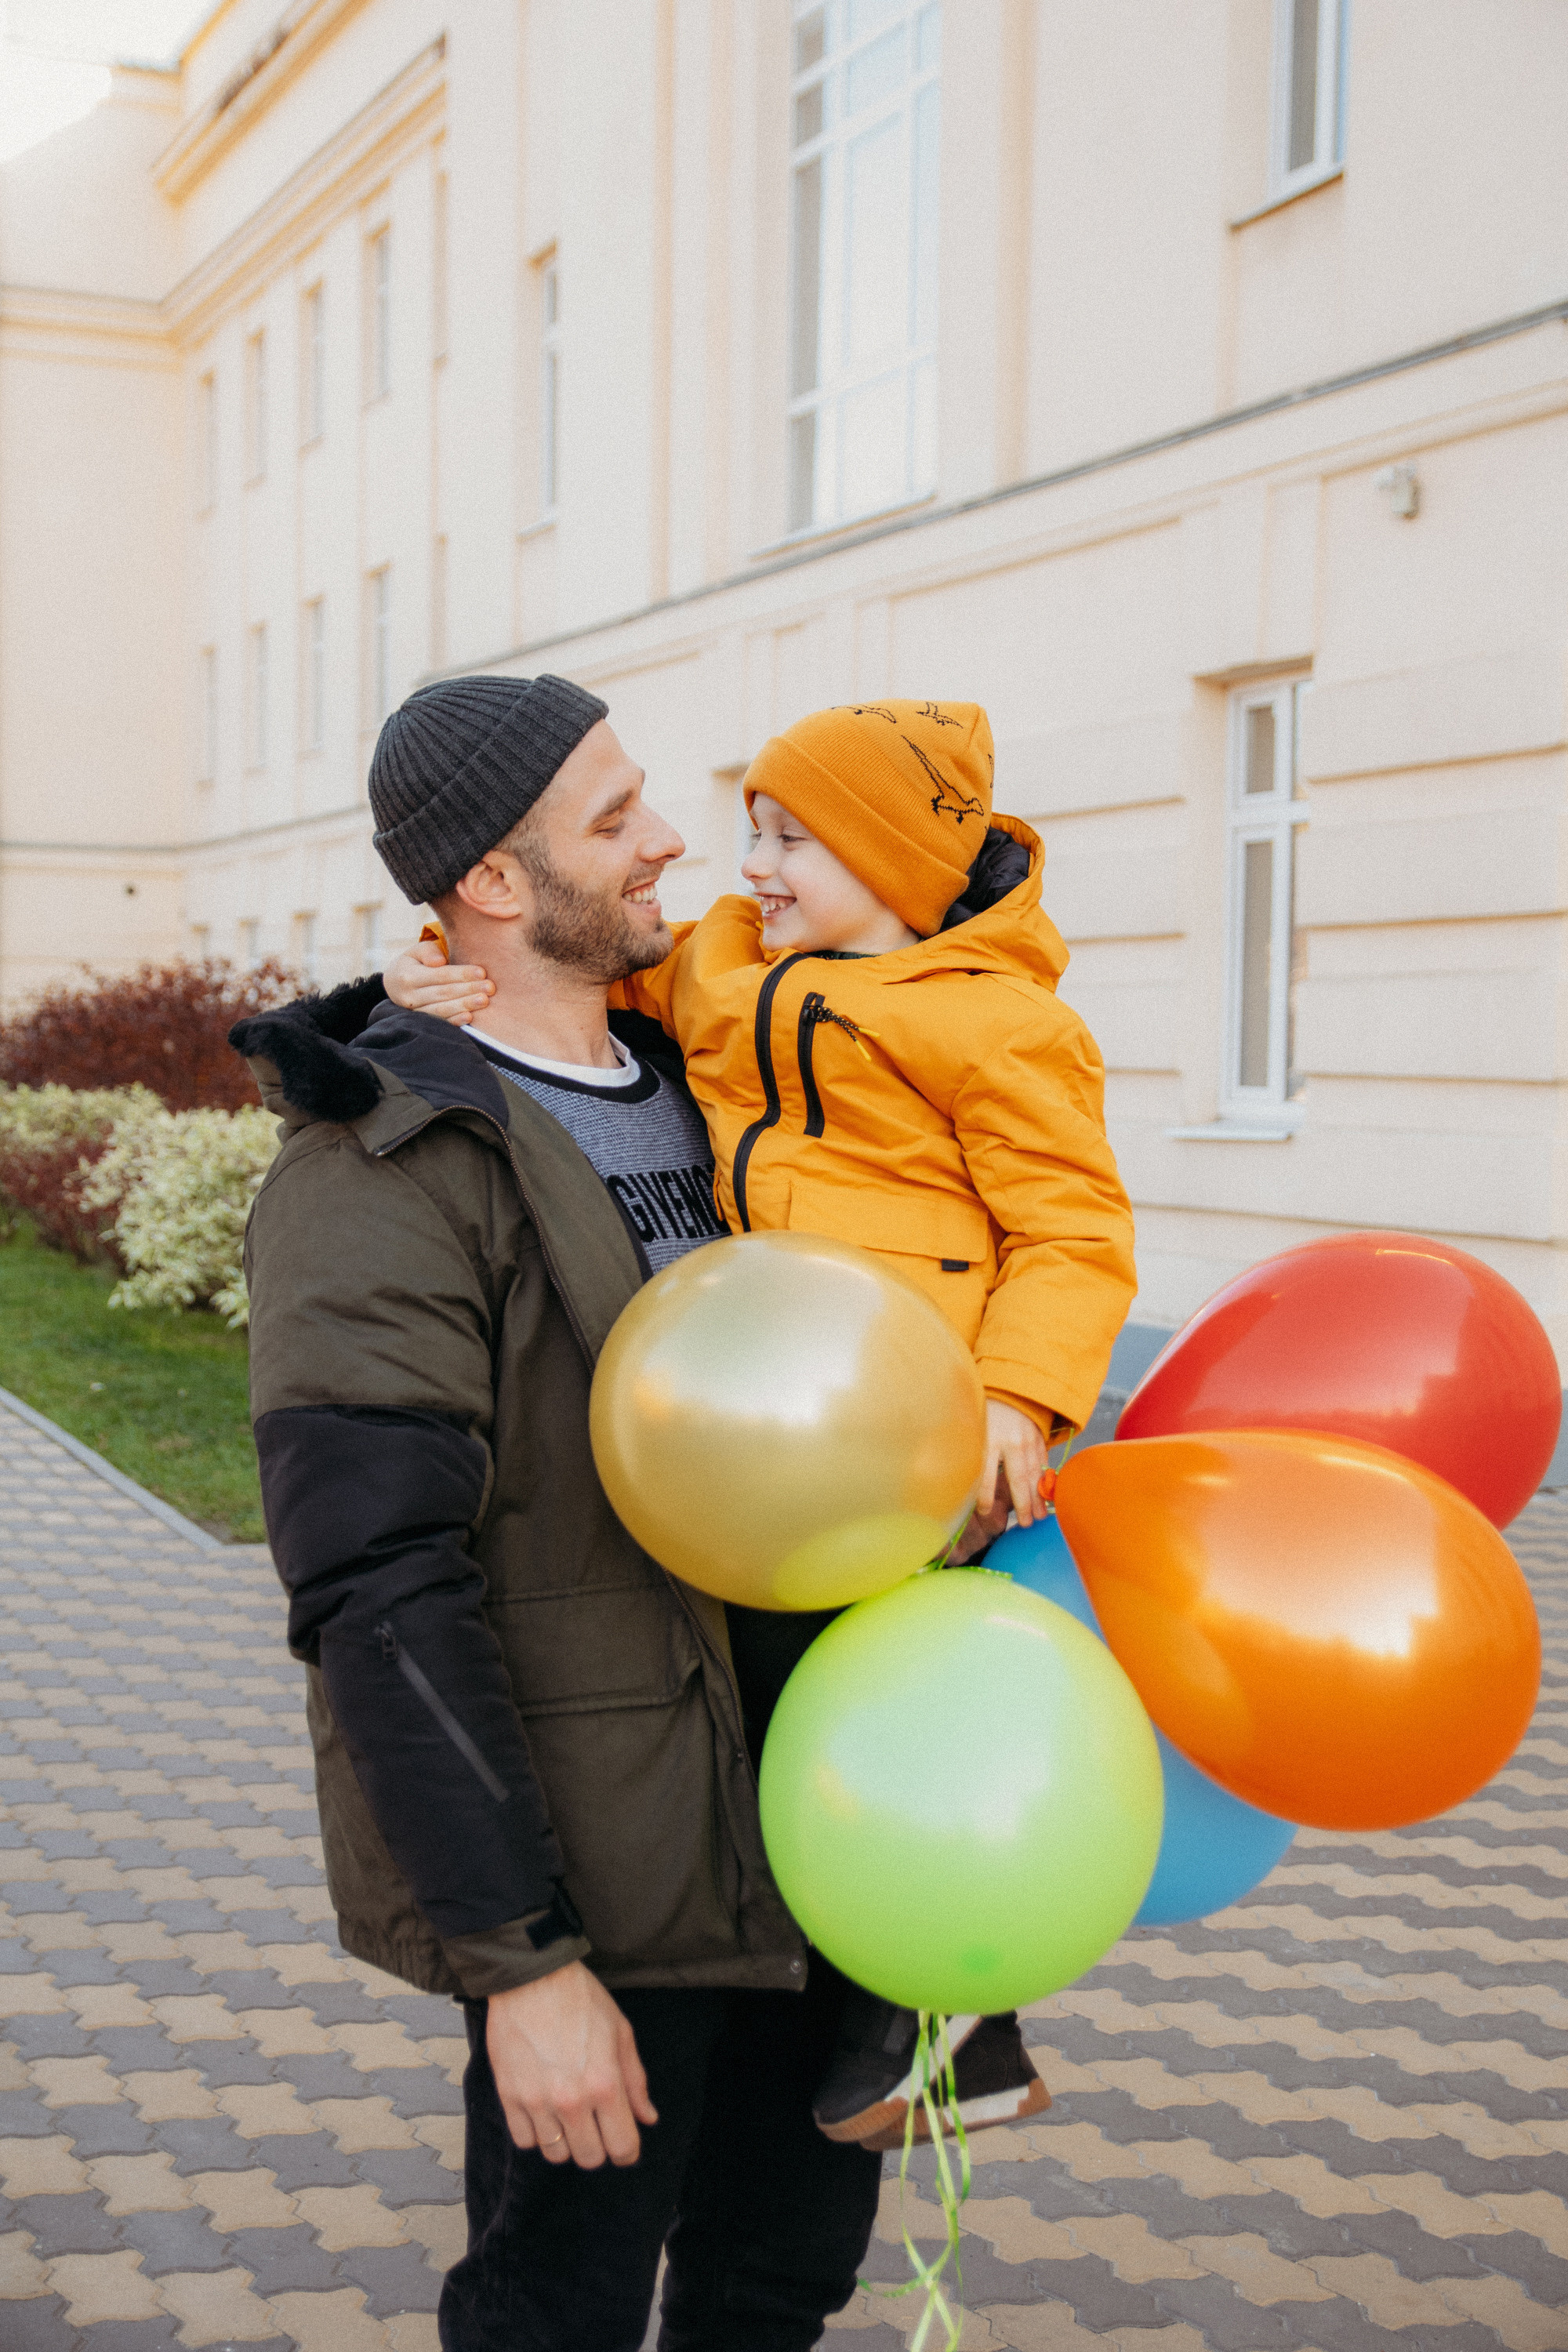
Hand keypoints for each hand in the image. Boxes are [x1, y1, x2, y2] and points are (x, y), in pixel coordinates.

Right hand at [384, 939, 494, 1025]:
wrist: (394, 985)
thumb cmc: (414, 963)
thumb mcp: (416, 951)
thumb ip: (428, 952)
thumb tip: (440, 961)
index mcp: (408, 976)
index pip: (439, 975)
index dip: (461, 974)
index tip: (482, 972)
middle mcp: (409, 996)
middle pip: (444, 993)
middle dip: (469, 989)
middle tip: (490, 987)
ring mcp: (415, 1012)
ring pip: (442, 1009)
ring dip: (465, 1005)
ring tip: (484, 1000)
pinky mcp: (422, 1022)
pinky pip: (440, 1022)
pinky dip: (455, 1021)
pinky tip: (470, 1017)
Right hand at [485, 1961, 657, 2168]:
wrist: (530, 1976)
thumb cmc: (580, 1998)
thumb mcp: (620, 2032)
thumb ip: (635, 2081)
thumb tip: (647, 2118)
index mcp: (605, 2083)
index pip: (622, 2147)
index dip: (628, 2151)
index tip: (625, 2143)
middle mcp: (571, 2100)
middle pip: (589, 2158)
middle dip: (598, 2146)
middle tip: (595, 2125)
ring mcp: (537, 2101)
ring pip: (555, 2154)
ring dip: (565, 2141)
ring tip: (567, 2115)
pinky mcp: (509, 2096)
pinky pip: (524, 2140)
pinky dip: (536, 2133)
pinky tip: (543, 2111)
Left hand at [951, 1401, 1048, 1560]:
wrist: (1010, 1390)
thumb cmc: (985, 1411)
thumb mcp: (973, 1427)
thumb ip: (970, 1451)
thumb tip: (958, 1480)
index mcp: (990, 1439)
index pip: (987, 1474)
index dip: (985, 1495)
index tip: (984, 1511)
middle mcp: (1011, 1442)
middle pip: (1017, 1478)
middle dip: (1022, 1503)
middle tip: (1024, 1524)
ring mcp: (1028, 1441)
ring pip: (1034, 1474)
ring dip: (1038, 1497)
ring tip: (1040, 1516)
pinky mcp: (1039, 1440)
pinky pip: (1043, 1465)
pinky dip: (1045, 1482)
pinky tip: (1047, 1496)